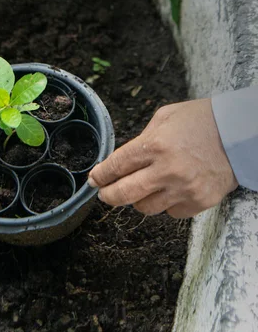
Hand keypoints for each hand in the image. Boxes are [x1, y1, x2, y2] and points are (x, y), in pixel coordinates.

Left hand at [88, 99, 237, 217]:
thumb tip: (122, 161)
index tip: (94, 179)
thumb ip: (142, 140)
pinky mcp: (198, 202)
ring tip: (144, 187)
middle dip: (108, 195)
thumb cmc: (200, 120)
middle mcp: (167, 170)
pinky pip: (170, 213)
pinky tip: (171, 189)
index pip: (116, 166)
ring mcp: (183, 189)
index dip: (101, 175)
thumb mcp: (164, 118)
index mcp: (155, 145)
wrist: (238, 133)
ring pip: (145, 208)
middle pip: (124, 194)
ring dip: (139, 199)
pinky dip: (165, 204)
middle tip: (104, 194)